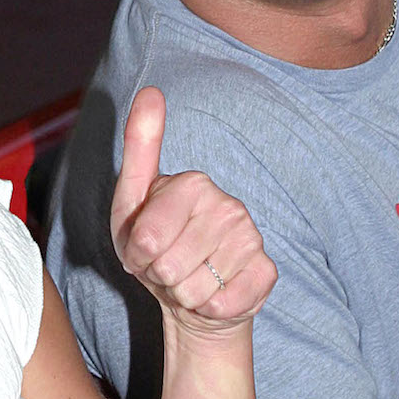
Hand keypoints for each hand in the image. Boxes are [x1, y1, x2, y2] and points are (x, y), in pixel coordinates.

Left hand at [110, 88, 276, 330]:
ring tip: (187, 276)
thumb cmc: (156, 245)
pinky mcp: (267, 273)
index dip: (136, 254)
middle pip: (168, 266)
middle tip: (166, 265)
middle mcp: (229, 205)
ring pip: (193, 290)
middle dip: (158, 275)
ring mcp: (252, 238)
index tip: (144, 248)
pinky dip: (208, 308)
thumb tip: (150, 90)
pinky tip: (212, 292)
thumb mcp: (132, 198)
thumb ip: (139, 146)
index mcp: (193, 183)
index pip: (146, 238)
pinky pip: (222, 304)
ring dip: (181, 293)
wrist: (191, 294)